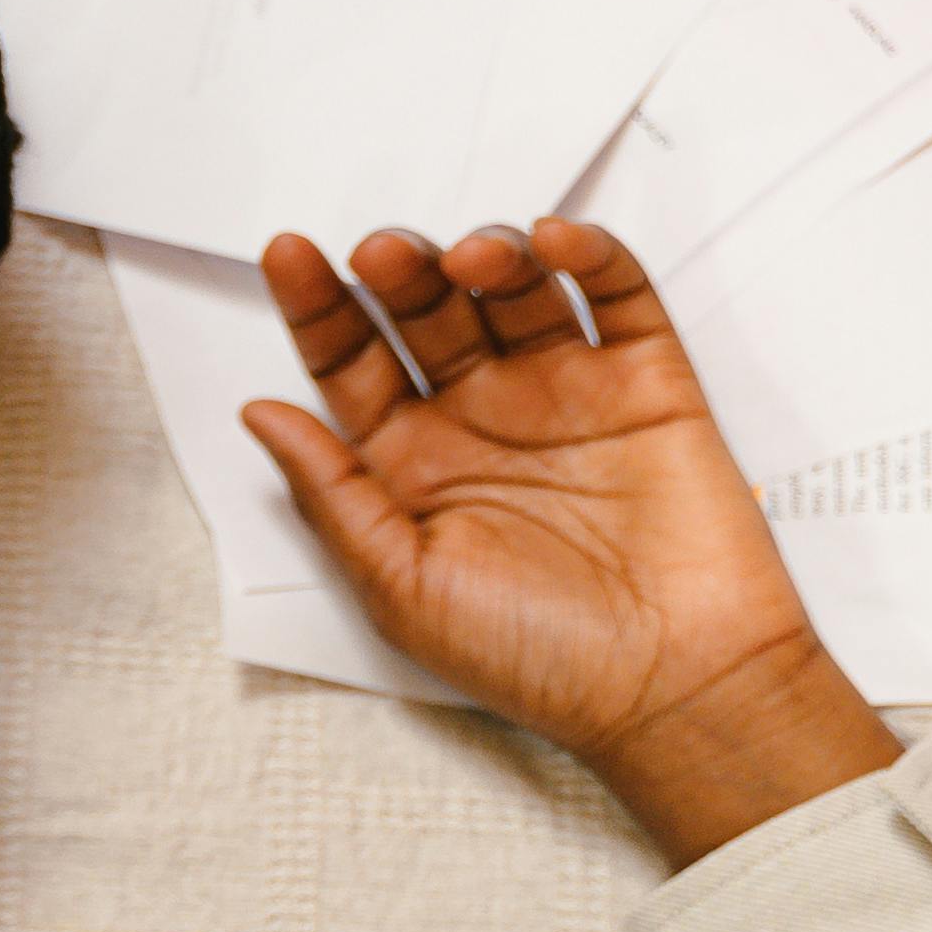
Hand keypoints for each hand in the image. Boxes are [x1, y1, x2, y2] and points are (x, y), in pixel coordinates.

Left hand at [242, 218, 894, 864]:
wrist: (674, 689)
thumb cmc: (535, 658)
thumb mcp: (402, 586)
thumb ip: (332, 494)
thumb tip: (256, 412)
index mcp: (412, 462)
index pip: (350, 362)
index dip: (317, 307)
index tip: (287, 254)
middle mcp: (482, 416)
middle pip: (427, 310)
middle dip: (401, 271)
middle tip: (386, 256)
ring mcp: (566, 391)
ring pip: (515, 287)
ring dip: (487, 253)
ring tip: (472, 263)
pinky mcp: (648, 381)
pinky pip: (616, 295)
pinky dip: (588, 253)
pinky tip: (554, 242)